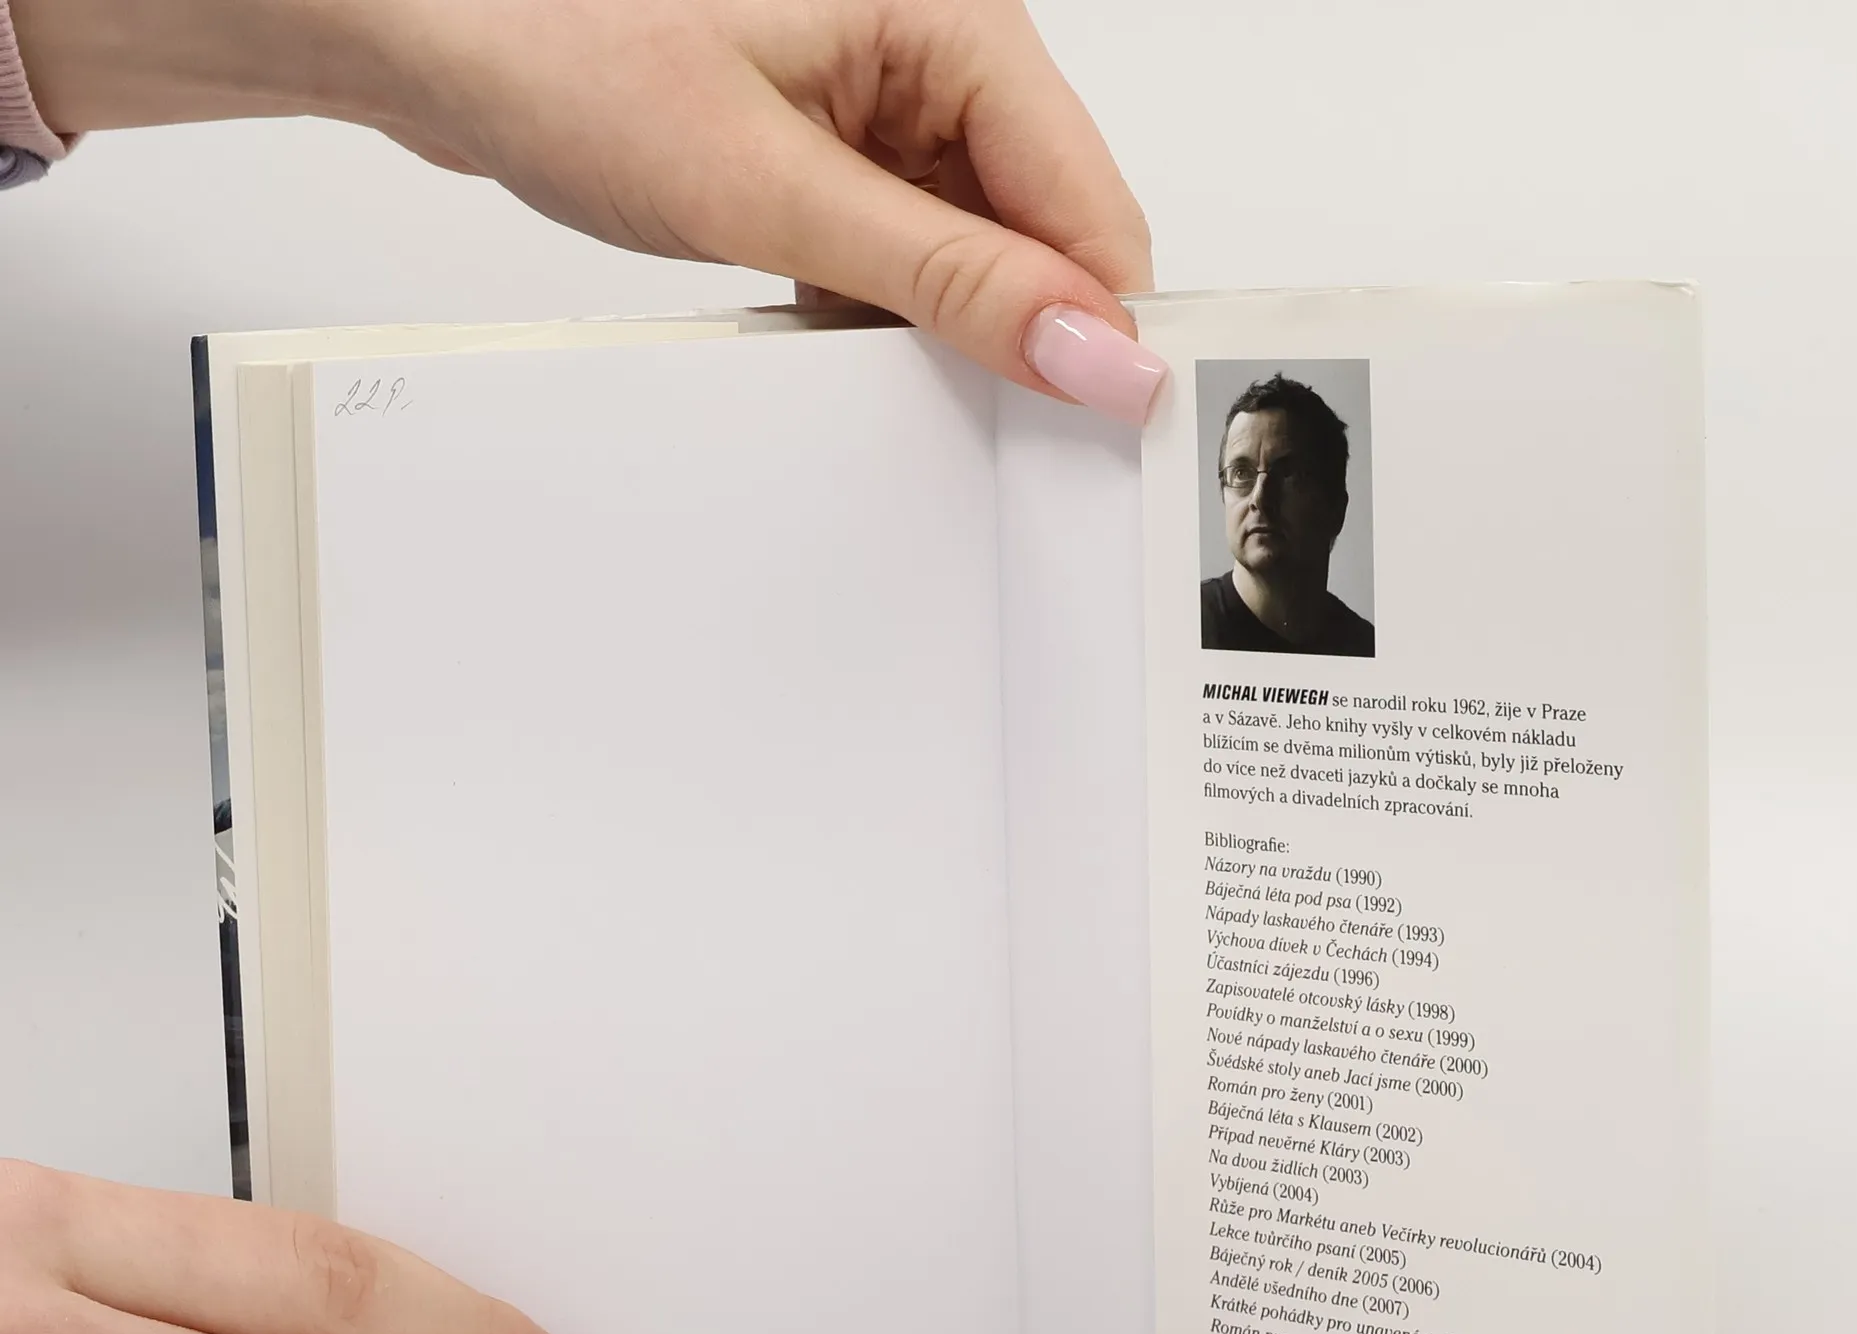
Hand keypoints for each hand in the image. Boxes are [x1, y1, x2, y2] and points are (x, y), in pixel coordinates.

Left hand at [12, 0, 1167, 421]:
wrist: (424, 23)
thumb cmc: (560, 43)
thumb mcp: (775, 191)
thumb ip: (948, 282)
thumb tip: (1090, 350)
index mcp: (953, 18)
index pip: (1090, 206)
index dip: (1092, 326)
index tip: (1081, 429)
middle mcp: (931, 48)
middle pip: (1037, 233)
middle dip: (1000, 329)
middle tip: (930, 395)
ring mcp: (879, 96)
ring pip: (967, 251)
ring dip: (922, 322)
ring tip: (826, 320)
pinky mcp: (829, 139)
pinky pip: (895, 249)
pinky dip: (866, 305)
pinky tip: (806, 314)